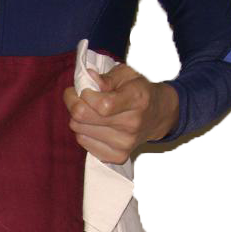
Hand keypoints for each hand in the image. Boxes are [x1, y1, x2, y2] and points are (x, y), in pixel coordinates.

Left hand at [63, 63, 179, 163]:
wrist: (156, 116)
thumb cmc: (138, 92)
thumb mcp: (127, 75)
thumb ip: (106, 78)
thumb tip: (88, 79)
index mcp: (137, 99)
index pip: (101, 104)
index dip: (84, 94)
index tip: (82, 88)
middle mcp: (132, 124)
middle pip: (83, 117)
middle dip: (74, 103)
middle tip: (76, 97)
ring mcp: (124, 143)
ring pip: (79, 131)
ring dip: (77, 119)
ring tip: (88, 111)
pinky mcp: (117, 156)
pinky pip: (84, 143)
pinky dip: (83, 132)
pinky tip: (93, 125)